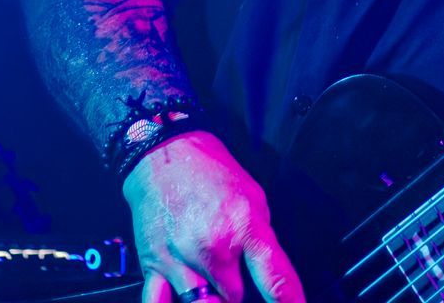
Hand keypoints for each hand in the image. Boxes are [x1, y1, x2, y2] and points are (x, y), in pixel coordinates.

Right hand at [122, 131, 305, 302]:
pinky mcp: (154, 265)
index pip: (275, 278)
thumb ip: (261, 241)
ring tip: (213, 284)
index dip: (289, 301)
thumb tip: (270, 274)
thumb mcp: (254, 198)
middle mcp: (212, 248)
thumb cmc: (210, 173)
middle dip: (238, 293)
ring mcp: (181, 259)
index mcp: (243, 227)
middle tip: (236, 277)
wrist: (165, 155)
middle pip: (235, 299)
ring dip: (212, 299)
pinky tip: (183, 295)